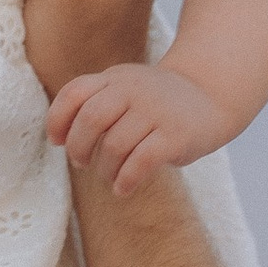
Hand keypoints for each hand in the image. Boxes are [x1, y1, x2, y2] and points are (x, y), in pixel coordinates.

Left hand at [47, 58, 224, 196]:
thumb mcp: (126, 90)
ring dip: (104, 169)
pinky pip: (140, 161)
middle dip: (78, 148)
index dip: (57, 119)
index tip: (57, 141)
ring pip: (114, 145)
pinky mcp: (176, 135)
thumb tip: (58, 138)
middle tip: (82, 163)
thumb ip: (95, 103)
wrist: (211, 96)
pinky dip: (125, 180)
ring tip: (110, 177)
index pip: (75, 92)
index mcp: (116, 78)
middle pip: (90, 119)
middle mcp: (134, 90)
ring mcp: (156, 111)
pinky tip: (123, 188)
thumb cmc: (157, 103)